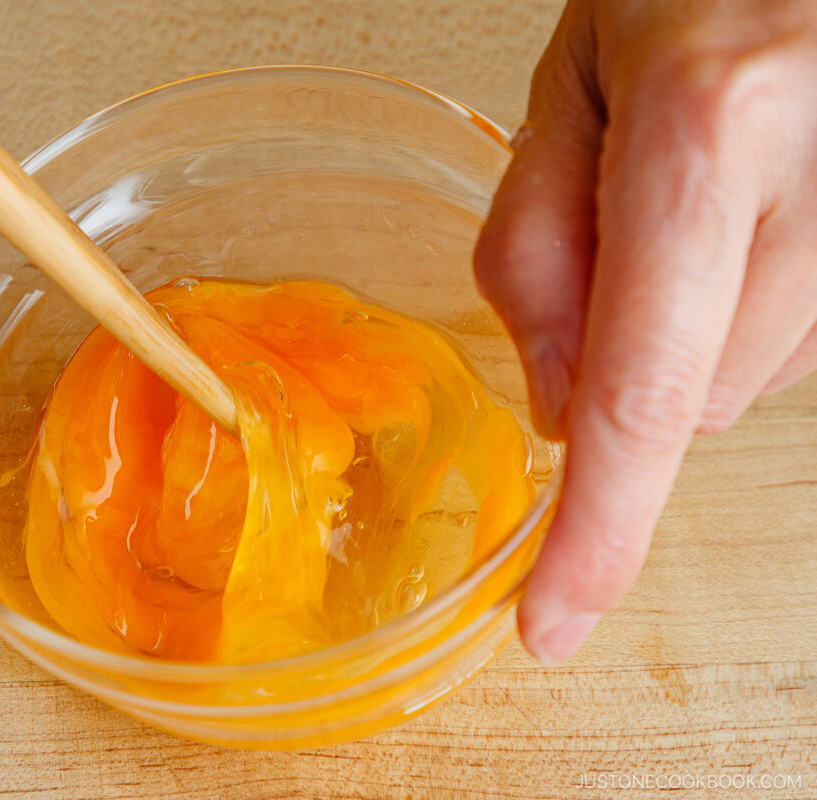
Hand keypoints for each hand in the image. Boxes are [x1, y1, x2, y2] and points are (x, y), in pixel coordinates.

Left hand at [475, 0, 816, 663]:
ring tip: (713, 199)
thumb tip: (560, 412)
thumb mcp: (568, 90)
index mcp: (713, 124)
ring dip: (706, 330)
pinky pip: (812, 343)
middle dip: (635, 362)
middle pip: (703, 396)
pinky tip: (762, 219)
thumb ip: (539, 248)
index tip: (555, 621)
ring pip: (764, 380)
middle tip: (630, 230)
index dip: (599, 531)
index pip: (642, 390)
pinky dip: (761, 312)